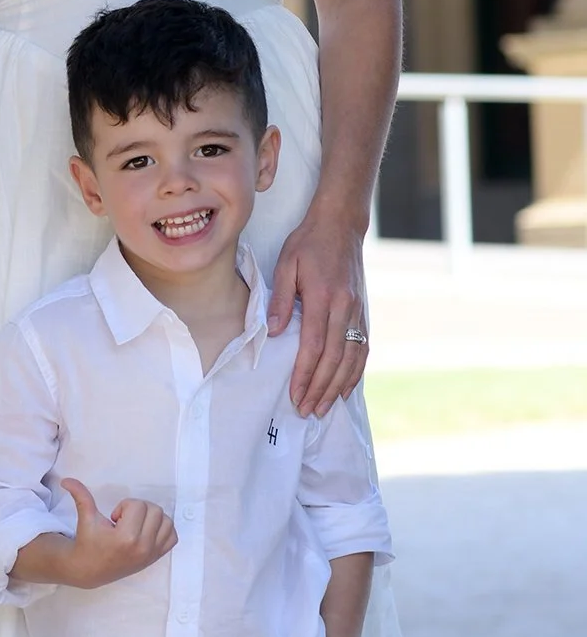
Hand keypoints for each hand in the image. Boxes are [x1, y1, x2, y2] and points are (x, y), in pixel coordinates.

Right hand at [57, 478, 176, 589]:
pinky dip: (163, 529)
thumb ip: (81, 496)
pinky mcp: (156, 557)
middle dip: (138, 510)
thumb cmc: (89, 542)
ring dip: (152, 518)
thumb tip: (66, 480)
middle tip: (124, 521)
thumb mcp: (86, 518)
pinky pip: (172, 537)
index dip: (124, 506)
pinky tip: (147, 531)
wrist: (90, 569)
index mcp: (126, 537)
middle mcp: (143, 547)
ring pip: (167, 521)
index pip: (138, 505)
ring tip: (136, 525)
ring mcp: (151, 554)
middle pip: (155, 510)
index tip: (114, 518)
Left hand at [267, 206, 368, 416]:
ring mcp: (359, 311)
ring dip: (338, 386)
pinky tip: (345, 388)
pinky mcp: (364, 312)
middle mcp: (346, 308)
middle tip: (307, 411)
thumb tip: (273, 333)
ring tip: (323, 407)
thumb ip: (281, 299)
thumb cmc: (309, 243)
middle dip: (320, 388)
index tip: (295, 395)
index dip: (305, 374)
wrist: (341, 225)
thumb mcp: (286, 264)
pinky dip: (355, 372)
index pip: (314, 345)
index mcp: (325, 297)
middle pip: (335, 358)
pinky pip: (363, 348)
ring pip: (352, 358)